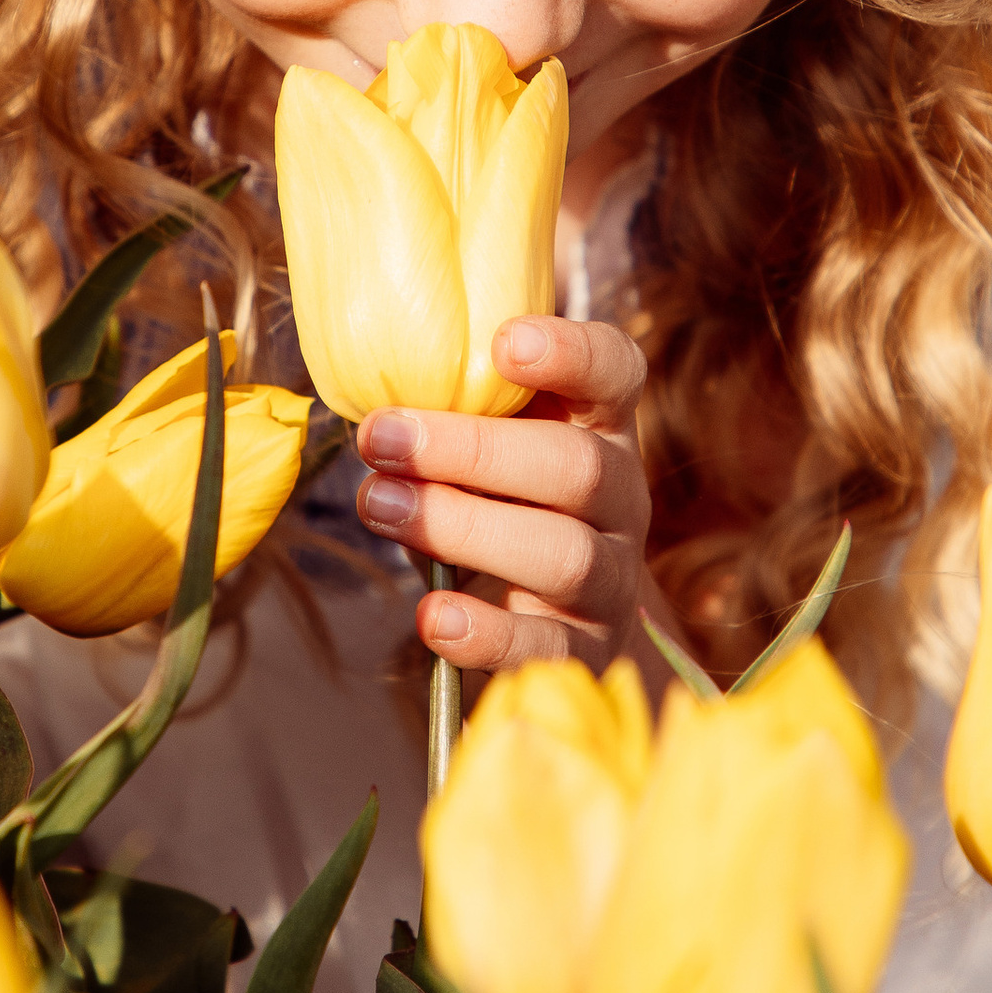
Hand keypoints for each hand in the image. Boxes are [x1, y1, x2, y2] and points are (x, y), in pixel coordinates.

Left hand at [352, 317, 650, 674]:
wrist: (552, 614)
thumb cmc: (499, 503)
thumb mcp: (485, 448)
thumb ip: (449, 417)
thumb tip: (370, 403)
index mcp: (600, 426)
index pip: (615, 372)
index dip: (571, 352)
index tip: (504, 343)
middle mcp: (620, 496)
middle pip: (578, 467)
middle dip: (473, 450)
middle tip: (382, 437)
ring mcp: (612, 577)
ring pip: (564, 554)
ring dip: (461, 528)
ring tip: (378, 507)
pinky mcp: (587, 649)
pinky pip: (547, 645)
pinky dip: (487, 634)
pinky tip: (432, 617)